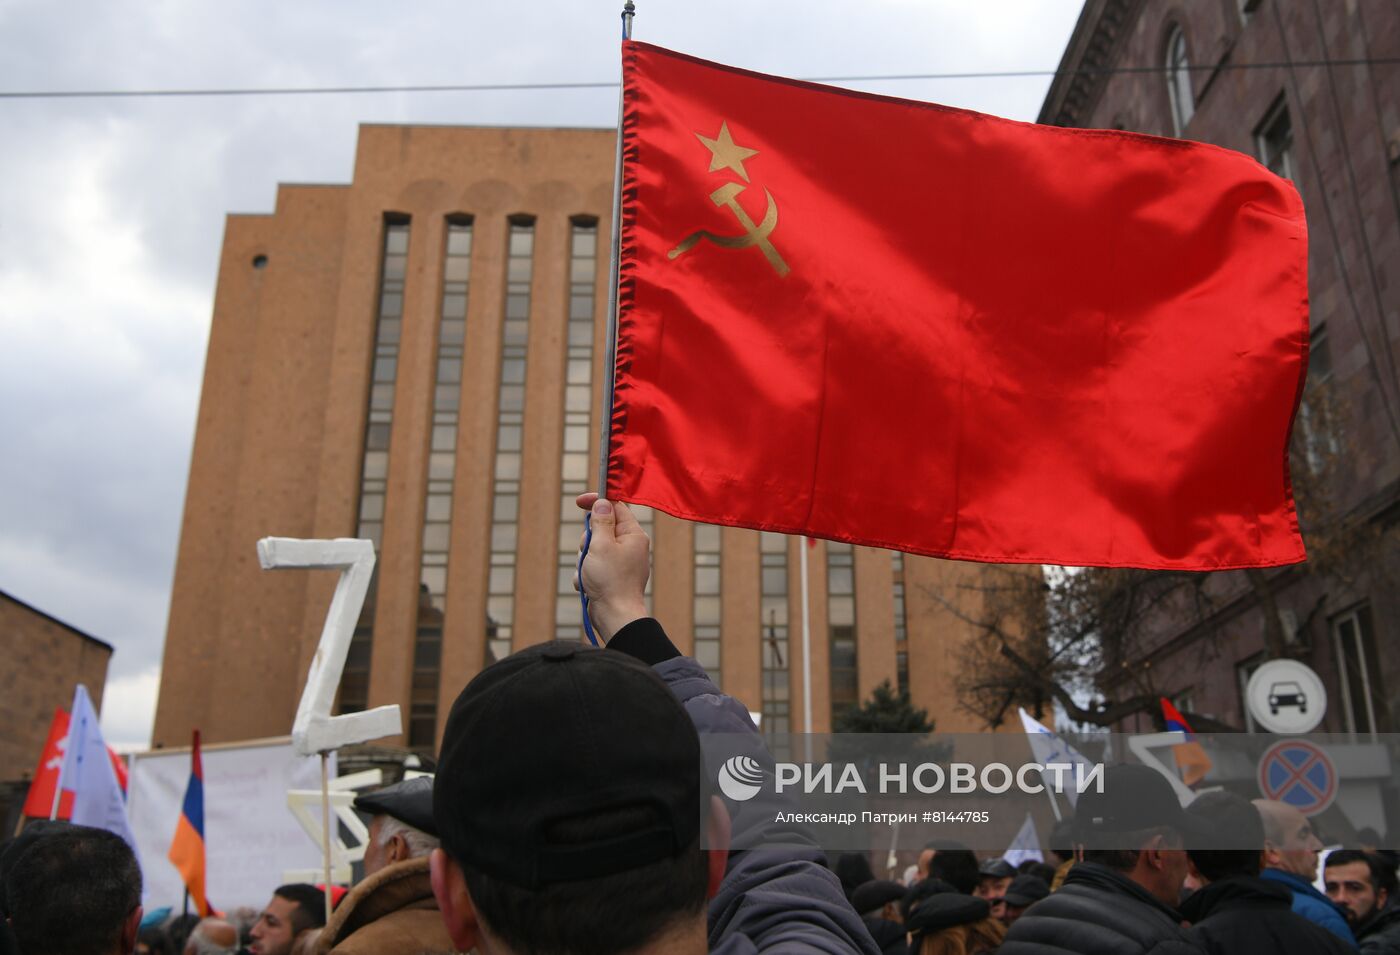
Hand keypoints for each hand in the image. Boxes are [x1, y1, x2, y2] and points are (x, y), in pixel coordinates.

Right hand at [574, 493, 649, 641]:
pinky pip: (592, 567)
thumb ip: (600, 521)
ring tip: (589, 574)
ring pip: (593, 549)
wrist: (615, 616)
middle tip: (589, 552)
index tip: (579, 501)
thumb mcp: (601, 545)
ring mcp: (620, 562)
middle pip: (600, 529)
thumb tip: (602, 502)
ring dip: (585, 560)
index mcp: (633, 535)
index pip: (616, 507)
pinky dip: (587, 575)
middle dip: (588, 540)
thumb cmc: (610, 581)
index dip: (597, 501)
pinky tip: (589, 586)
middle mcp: (629, 546)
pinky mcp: (611, 576)